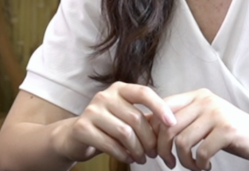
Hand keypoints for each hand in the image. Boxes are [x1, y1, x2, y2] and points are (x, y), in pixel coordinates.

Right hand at [54, 82, 177, 164]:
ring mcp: (91, 111)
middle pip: (136, 118)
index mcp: (119, 89)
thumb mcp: (126, 117)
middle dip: (149, 140)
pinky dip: (124, 155)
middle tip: (154, 153)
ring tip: (142, 158)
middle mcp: (104, 96)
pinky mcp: (82, 128)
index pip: (143, 92)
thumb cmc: (108, 127)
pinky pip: (111, 144)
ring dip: (138, 150)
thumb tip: (173, 126)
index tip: (172, 123)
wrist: (75, 137)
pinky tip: (128, 158)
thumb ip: (146, 117)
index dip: (160, 107)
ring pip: (125, 132)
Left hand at [157, 89, 248, 170]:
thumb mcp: (204, 122)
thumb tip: (146, 126)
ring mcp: (217, 114)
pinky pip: (201, 151)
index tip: (156, 149)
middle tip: (169, 163)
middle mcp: (205, 100)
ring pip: (181, 141)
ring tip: (193, 166)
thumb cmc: (231, 134)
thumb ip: (181, 121)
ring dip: (183, 161)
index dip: (153, 131)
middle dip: (163, 150)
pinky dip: (200, 164)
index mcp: (197, 96)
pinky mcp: (228, 130)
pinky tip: (206, 166)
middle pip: (167, 127)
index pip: (161, 109)